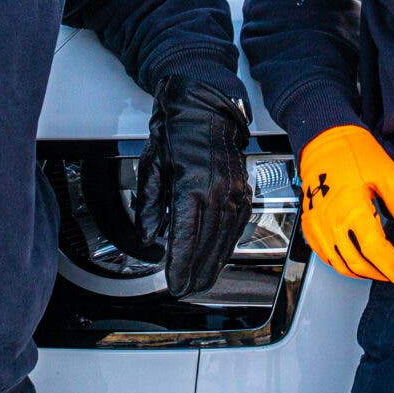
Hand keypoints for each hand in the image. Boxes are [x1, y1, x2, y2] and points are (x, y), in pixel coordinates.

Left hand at [130, 75, 255, 298]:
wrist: (204, 103)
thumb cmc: (175, 129)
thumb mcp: (152, 165)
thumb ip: (150, 205)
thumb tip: (150, 235)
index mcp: (191, 184)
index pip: (185, 237)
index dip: (180, 265)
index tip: (174, 283)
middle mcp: (217, 190)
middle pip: (208, 243)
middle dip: (197, 271)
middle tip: (187, 289)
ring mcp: (234, 189)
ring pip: (226, 237)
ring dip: (215, 262)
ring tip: (203, 279)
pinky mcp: (243, 187)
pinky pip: (238, 224)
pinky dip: (228, 244)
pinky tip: (221, 254)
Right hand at [297, 124, 393, 289]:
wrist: (322, 138)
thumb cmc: (353, 152)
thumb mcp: (387, 173)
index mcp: (351, 209)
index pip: (376, 251)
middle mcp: (330, 222)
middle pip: (357, 263)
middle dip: (381, 274)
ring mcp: (317, 226)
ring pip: (340, 264)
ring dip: (362, 272)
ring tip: (381, 269)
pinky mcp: (310, 225)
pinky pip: (325, 256)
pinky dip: (343, 264)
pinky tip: (356, 259)